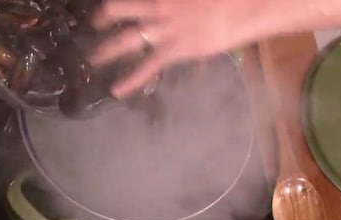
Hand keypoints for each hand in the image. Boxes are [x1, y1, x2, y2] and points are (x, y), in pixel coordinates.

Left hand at [88, 0, 254, 98]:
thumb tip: (181, 5)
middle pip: (120, 9)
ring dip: (106, 50)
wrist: (247, 5)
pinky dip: (131, 80)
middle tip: (95, 23)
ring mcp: (166, 28)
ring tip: (93, 59)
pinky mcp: (176, 49)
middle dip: (104, 16)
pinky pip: (148, 66)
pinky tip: (117, 90)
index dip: (118, 3)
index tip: (111, 5)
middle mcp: (160, 5)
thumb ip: (184, 0)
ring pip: (127, 39)